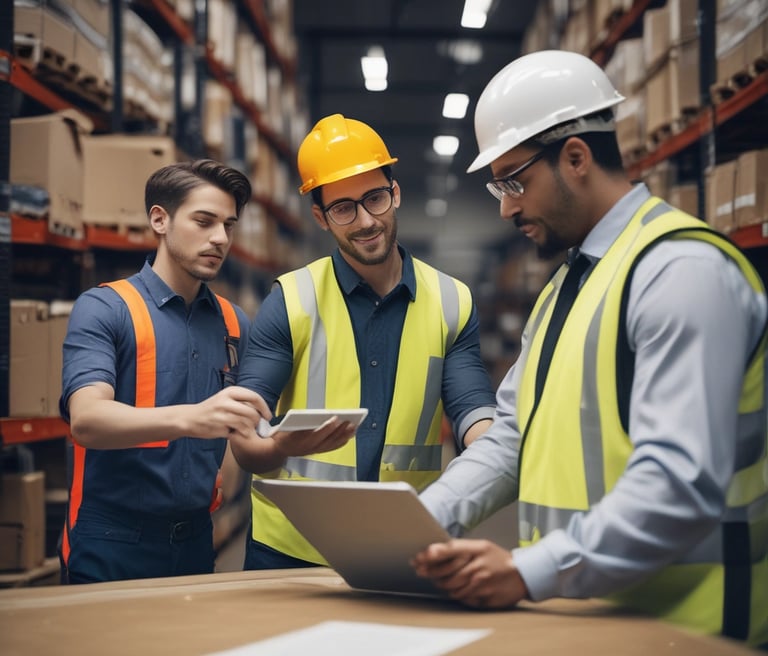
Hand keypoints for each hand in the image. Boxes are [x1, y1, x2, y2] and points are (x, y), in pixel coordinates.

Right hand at [185, 386, 269, 438]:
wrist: (190, 418)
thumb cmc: (211, 410)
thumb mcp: (226, 399)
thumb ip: (241, 402)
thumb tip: (262, 411)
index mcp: (230, 391)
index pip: (255, 397)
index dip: (264, 408)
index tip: (268, 416)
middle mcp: (226, 400)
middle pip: (253, 412)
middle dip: (256, 421)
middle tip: (253, 425)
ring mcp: (222, 413)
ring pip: (247, 422)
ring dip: (248, 428)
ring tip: (242, 429)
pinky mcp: (219, 425)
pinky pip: (239, 431)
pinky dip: (240, 433)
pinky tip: (233, 432)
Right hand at [270, 417, 355, 456]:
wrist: (277, 450)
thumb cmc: (283, 435)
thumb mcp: (286, 427)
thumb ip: (300, 422)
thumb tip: (317, 417)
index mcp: (300, 440)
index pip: (317, 433)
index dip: (327, 426)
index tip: (336, 418)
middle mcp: (309, 448)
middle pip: (328, 439)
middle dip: (340, 430)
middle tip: (350, 422)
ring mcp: (314, 451)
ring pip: (332, 444)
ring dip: (343, 436)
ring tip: (353, 427)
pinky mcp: (317, 452)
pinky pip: (331, 448)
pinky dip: (340, 442)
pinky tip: (348, 436)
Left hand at [411, 539, 527, 608]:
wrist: (523, 575)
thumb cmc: (498, 559)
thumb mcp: (481, 546)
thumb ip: (460, 548)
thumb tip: (434, 551)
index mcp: (478, 549)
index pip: (450, 550)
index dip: (431, 554)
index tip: (418, 557)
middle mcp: (479, 566)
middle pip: (447, 572)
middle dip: (430, 572)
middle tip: (421, 570)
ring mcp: (482, 584)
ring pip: (452, 588)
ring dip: (442, 585)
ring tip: (439, 580)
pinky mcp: (484, 598)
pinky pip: (462, 598)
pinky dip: (456, 594)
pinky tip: (458, 589)